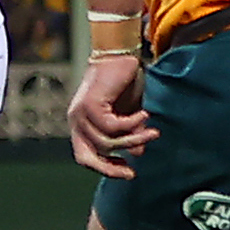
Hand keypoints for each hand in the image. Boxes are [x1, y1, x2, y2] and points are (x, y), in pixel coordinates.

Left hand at [69, 50, 157, 180]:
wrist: (122, 57)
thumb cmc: (125, 86)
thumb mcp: (130, 116)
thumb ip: (130, 135)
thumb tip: (138, 154)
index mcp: (82, 126)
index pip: (84, 157)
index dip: (104, 169)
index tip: (128, 172)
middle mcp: (76, 121)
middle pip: (86, 157)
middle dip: (110, 168)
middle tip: (132, 172)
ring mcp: (80, 113)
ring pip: (106, 143)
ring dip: (133, 140)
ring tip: (153, 132)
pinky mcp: (89, 104)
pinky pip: (112, 127)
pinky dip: (132, 124)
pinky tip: (145, 115)